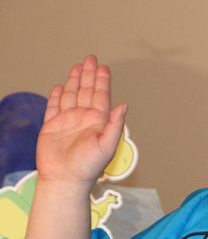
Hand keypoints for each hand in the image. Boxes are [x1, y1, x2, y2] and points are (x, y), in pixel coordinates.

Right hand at [36, 55, 127, 188]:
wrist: (65, 180)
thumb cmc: (88, 167)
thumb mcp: (107, 145)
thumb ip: (115, 124)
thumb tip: (124, 105)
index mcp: (98, 122)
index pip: (101, 96)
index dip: (102, 81)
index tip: (103, 67)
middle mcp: (83, 119)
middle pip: (86, 91)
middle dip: (88, 75)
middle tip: (91, 59)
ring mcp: (67, 122)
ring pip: (71, 96)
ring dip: (74, 81)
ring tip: (78, 67)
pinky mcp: (52, 126)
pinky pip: (54, 107)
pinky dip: (57, 96)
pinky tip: (60, 87)